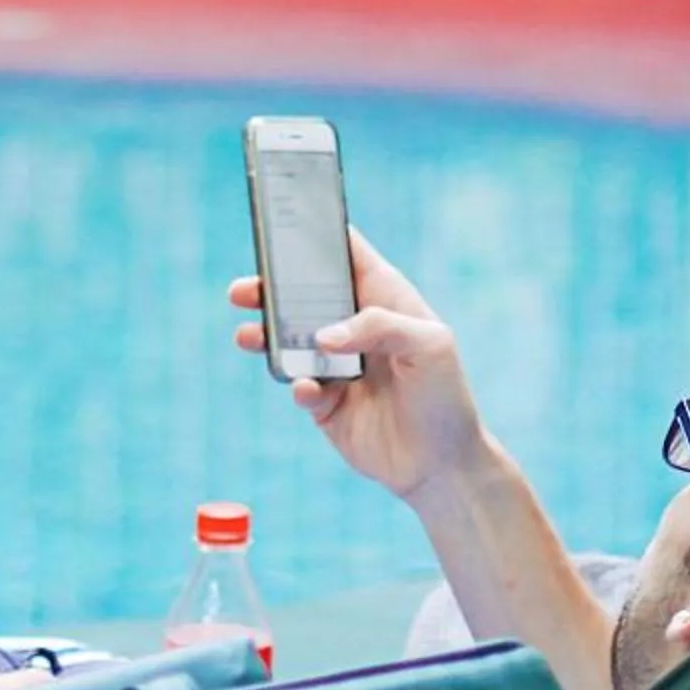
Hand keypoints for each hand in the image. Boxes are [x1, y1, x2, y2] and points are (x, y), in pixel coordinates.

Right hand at [229, 230, 493, 503]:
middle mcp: (356, 328)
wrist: (443, 465)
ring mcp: (337, 365)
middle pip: (304, 296)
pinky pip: (299, 386)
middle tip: (243, 290)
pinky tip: (306, 388)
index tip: (283, 224)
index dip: (318, 235)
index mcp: (385, 299)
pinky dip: (296, 385)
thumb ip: (380, 326)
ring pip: (290, 341)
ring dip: (266, 336)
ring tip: (248, 336)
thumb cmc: (446, 395)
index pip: (348, 255)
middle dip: (270, 289)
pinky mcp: (325, 404)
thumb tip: (324, 336)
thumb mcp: (430, 346)